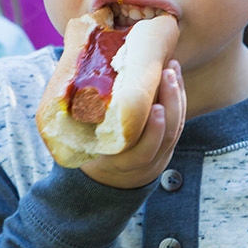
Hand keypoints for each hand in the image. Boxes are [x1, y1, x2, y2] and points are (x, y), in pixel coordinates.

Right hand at [81, 61, 185, 189]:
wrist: (107, 180)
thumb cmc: (88, 151)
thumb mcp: (81, 144)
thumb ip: (81, 120)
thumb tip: (67, 78)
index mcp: (118, 165)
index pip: (142, 153)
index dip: (153, 132)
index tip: (156, 106)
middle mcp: (142, 164)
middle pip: (165, 138)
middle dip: (170, 103)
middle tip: (167, 73)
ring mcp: (159, 157)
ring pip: (175, 130)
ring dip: (177, 96)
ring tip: (172, 68)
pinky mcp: (168, 147)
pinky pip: (178, 124)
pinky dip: (179, 100)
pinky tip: (175, 77)